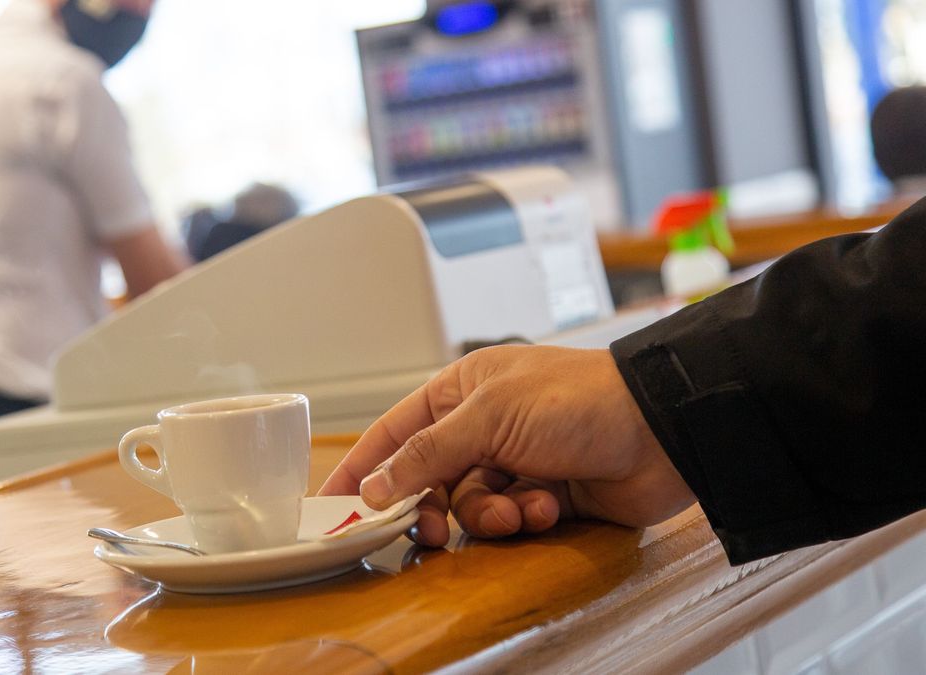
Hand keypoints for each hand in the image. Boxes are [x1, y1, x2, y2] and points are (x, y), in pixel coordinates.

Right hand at [317, 346, 694, 545]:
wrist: (660, 431)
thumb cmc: (579, 399)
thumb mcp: (489, 417)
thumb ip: (428, 454)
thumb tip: (378, 485)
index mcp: (462, 391)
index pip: (395, 431)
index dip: (363, 466)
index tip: (333, 502)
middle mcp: (483, 425)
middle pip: (428, 478)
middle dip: (429, 505)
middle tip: (425, 529)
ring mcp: (513, 461)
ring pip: (467, 506)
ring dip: (488, 514)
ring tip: (516, 507)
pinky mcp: (542, 495)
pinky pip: (508, 519)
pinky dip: (524, 517)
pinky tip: (547, 504)